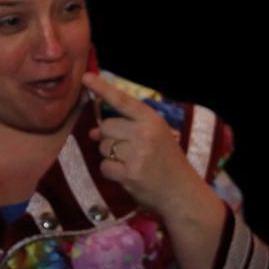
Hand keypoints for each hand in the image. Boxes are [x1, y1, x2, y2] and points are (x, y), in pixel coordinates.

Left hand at [83, 72, 208, 219]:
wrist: (181, 192)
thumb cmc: (167, 160)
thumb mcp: (155, 135)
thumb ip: (127, 128)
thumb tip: (93, 131)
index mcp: (152, 120)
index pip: (122, 100)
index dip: (102, 88)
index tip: (86, 77)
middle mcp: (145, 134)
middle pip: (106, 126)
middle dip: (109, 137)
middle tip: (126, 147)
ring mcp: (137, 154)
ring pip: (103, 147)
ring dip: (109, 155)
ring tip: (130, 162)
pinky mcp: (130, 174)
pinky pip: (104, 167)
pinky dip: (111, 171)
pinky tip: (127, 174)